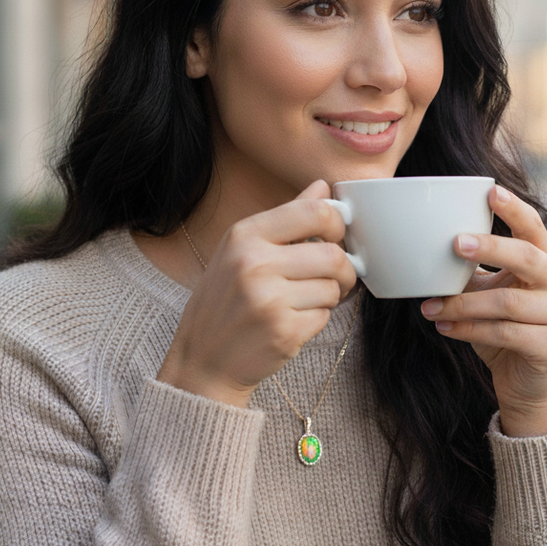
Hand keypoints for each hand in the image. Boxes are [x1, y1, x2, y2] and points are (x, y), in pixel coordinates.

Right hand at [157, 180, 358, 407]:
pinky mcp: (283, 333)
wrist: (203, 359)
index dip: (336, 224)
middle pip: (333, 254)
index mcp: (245, 235)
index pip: (314, 212)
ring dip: (329, 297)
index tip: (334, 238)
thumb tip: (323, 186)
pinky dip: (317, 319)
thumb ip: (286, 217)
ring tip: (304, 301)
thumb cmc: (226, 299)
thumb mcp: (243, 248)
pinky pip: (325, 317)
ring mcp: (268, 301)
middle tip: (335, 278)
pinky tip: (293, 321)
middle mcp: (254, 264)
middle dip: (343, 269)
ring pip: (333, 288)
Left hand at [419, 186, 546, 435]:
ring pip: (507, 302)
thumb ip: (471, 269)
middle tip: (453, 243)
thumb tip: (422, 243)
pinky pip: (505, 332)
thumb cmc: (502, 328)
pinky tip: (444, 327)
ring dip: (462, 304)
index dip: (514, 209)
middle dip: (489, 248)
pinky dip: (468, 329)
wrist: (523, 382)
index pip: (534, 228)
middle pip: (526, 257)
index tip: (490, 191)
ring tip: (429, 307)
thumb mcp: (487, 292)